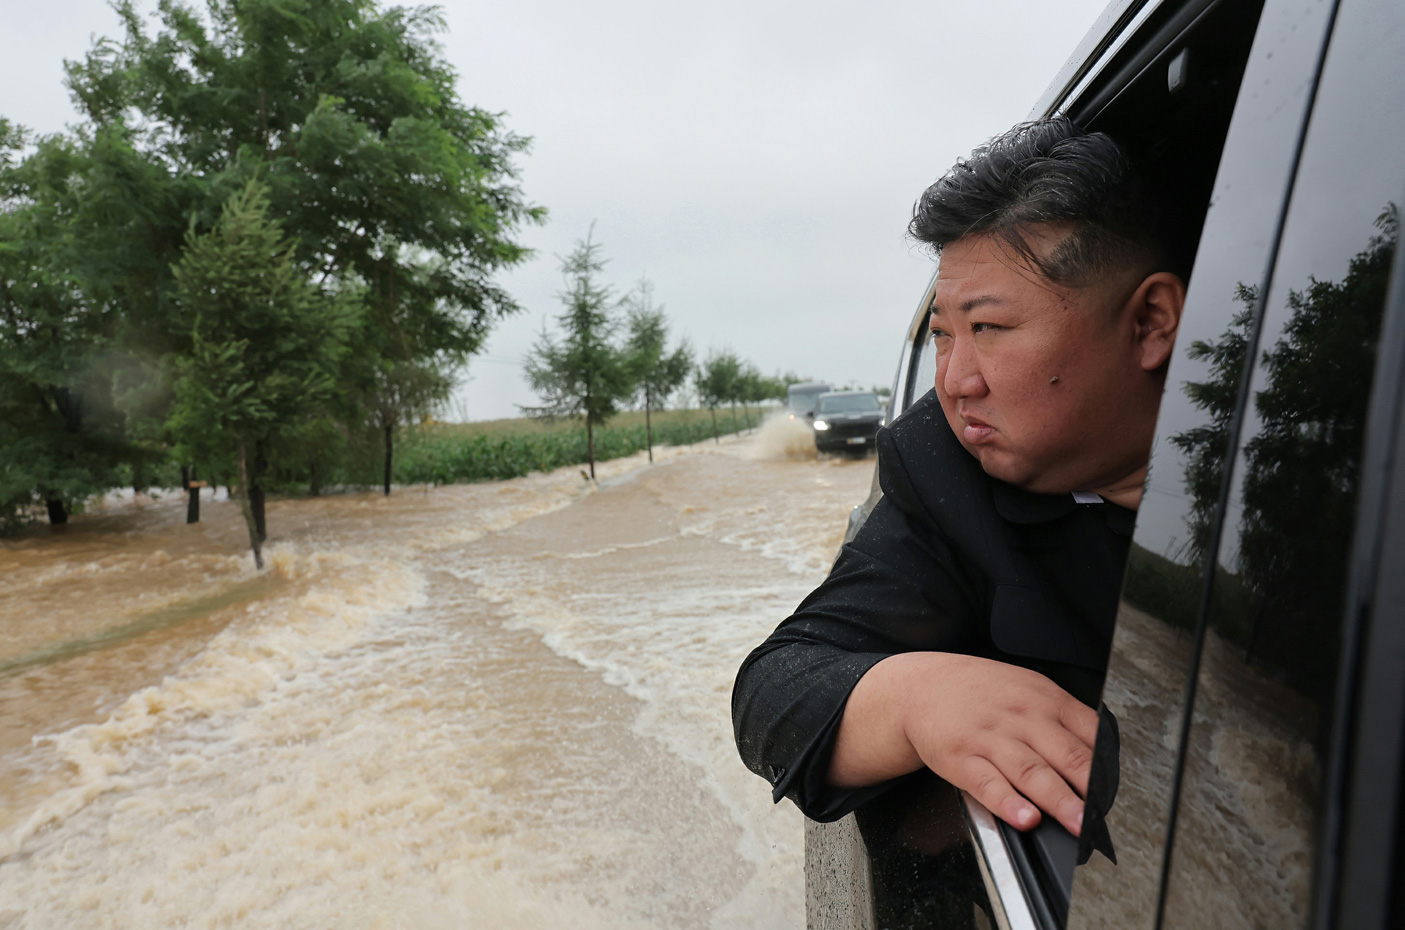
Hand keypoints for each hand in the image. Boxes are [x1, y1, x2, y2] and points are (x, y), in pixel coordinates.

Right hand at [829, 652, 1098, 834]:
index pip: (1088, 734)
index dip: (1108, 767)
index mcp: (1044, 700)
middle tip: (1107, 816)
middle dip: (1090, 789)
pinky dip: (1007, 802)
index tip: (1120, 794)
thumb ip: (1065, 718)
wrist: (920, 686)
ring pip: (1031, 772)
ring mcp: (990, 739)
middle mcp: (1020, 718)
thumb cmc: (980, 692)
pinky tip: (1023, 816)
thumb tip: (1103, 753)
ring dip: (1057, 800)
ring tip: (1077, 823)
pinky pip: (987, 783)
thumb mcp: (1027, 689)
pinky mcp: (961, 758)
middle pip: (1064, 755)